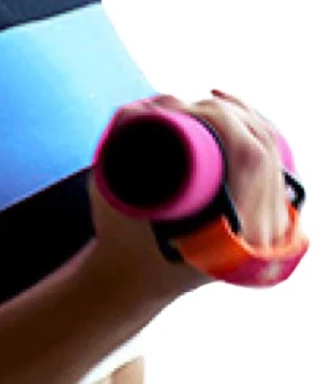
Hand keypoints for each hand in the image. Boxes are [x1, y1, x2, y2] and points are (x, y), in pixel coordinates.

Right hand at [88, 90, 290, 302]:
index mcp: (234, 233)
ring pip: (273, 153)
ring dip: (244, 117)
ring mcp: (269, 230)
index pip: (250, 155)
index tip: (181, 107)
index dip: (221, 117)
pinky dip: (257, 135)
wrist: (131, 281)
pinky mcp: (264, 222)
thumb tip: (145, 103)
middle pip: (266, 147)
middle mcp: (262, 233)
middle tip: (185, 103)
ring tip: (206, 102)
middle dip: (227, 111)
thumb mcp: (110, 191)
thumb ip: (119, 139)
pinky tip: (237, 116)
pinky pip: (273, 167)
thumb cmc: (119, 239)